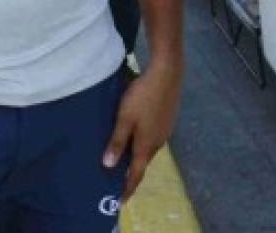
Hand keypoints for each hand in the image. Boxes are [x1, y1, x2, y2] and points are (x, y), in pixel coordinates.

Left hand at [102, 56, 182, 200]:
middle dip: (131, 173)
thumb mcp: (124, 118)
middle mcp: (158, 142)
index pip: (136, 174)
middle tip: (117, 181)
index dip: (128, 188)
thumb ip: (117, 141)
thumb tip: (108, 165)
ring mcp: (164, 131)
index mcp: (146, 145)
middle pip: (143, 163)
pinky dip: (142, 144)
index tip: (120, 201)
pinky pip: (152, 139)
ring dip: (137, 157)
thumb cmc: (142, 96)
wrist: (167, 73)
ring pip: (148, 150)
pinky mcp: (167, 120)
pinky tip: (136, 136)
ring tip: (124, 160)